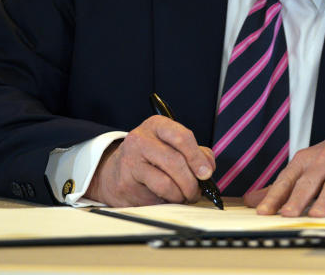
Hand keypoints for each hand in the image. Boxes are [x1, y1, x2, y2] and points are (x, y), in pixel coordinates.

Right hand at [84, 115, 214, 206]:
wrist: (117, 172)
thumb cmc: (152, 158)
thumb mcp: (173, 147)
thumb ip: (196, 153)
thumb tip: (208, 168)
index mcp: (157, 125)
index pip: (182, 137)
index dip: (197, 157)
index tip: (206, 173)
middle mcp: (141, 138)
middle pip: (175, 161)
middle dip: (191, 182)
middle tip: (196, 191)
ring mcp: (131, 160)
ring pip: (166, 182)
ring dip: (181, 194)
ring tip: (183, 196)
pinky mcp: (126, 182)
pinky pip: (154, 196)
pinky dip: (167, 200)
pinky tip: (167, 198)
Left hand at [244, 124, 324, 216]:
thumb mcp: (307, 166)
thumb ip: (281, 186)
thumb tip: (251, 201)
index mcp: (306, 159)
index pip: (287, 178)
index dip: (275, 196)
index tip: (263, 212)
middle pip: (309, 181)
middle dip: (297, 198)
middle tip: (287, 214)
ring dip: (324, 200)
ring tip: (315, 215)